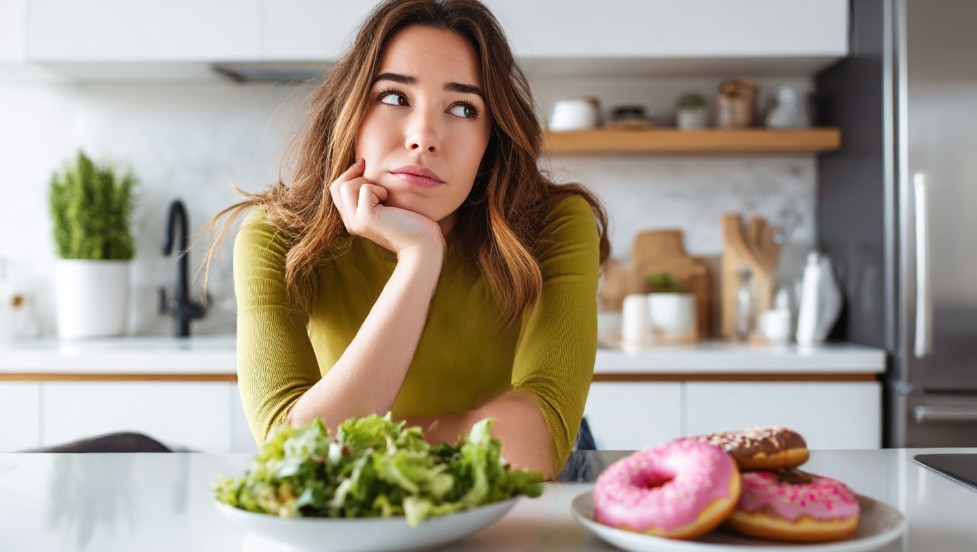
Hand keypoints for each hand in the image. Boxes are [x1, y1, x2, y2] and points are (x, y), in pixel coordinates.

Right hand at [330, 159, 444, 258]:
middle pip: (337, 187)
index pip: (337, 190)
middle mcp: (351, 223)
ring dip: (368, 183)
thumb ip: (371, 193)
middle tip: (375, 177)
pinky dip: (380, 189)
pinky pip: (365, 188)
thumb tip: (361, 164)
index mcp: (353, 220)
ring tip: (386, 196)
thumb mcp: (387, 205)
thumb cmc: (411, 223)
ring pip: (347, 186)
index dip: (348, 175)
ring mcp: (356, 221)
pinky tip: (392, 205)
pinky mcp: (366, 217)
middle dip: (354, 176)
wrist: (423, 245)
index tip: (364, 166)